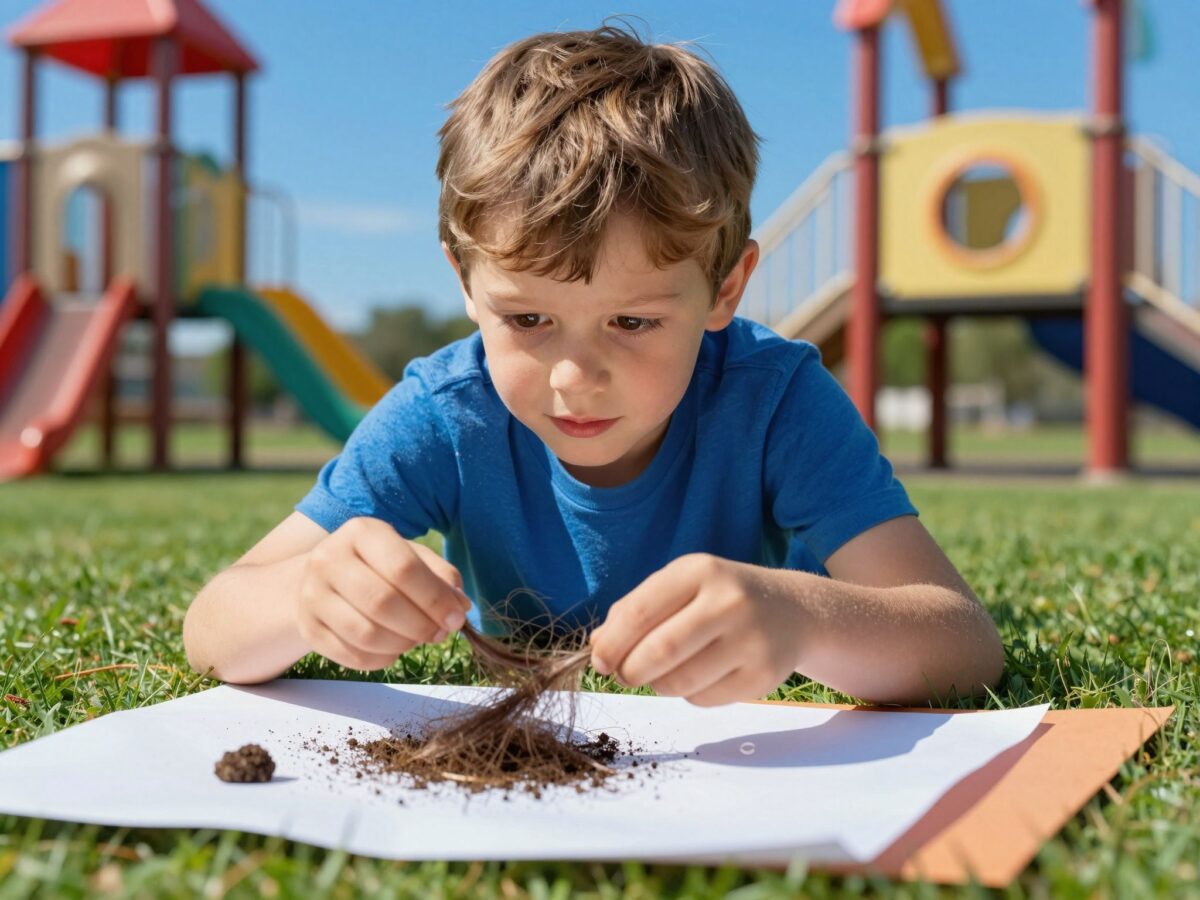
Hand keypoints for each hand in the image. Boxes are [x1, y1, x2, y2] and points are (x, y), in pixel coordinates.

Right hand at [296, 517, 471, 670]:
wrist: (324, 578)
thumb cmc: (380, 566)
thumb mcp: (412, 557)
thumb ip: (442, 577)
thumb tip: (459, 607)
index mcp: (361, 532)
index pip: (403, 568)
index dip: (435, 599)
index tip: (456, 618)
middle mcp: (328, 558)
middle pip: (382, 602)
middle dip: (420, 625)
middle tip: (439, 633)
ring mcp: (311, 594)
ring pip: (366, 634)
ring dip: (402, 644)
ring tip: (415, 639)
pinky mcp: (308, 628)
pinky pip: (352, 656)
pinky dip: (382, 659)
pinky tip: (392, 648)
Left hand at [588, 553, 807, 706]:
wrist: (792, 610)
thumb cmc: (720, 597)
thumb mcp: (682, 586)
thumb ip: (637, 610)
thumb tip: (597, 646)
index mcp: (699, 571)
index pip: (640, 611)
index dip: (612, 643)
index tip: (599, 659)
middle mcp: (729, 601)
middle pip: (660, 652)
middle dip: (630, 671)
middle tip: (624, 675)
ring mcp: (751, 640)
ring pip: (680, 682)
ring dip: (657, 686)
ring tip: (661, 674)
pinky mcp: (764, 676)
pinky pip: (704, 700)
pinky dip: (688, 695)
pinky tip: (699, 676)